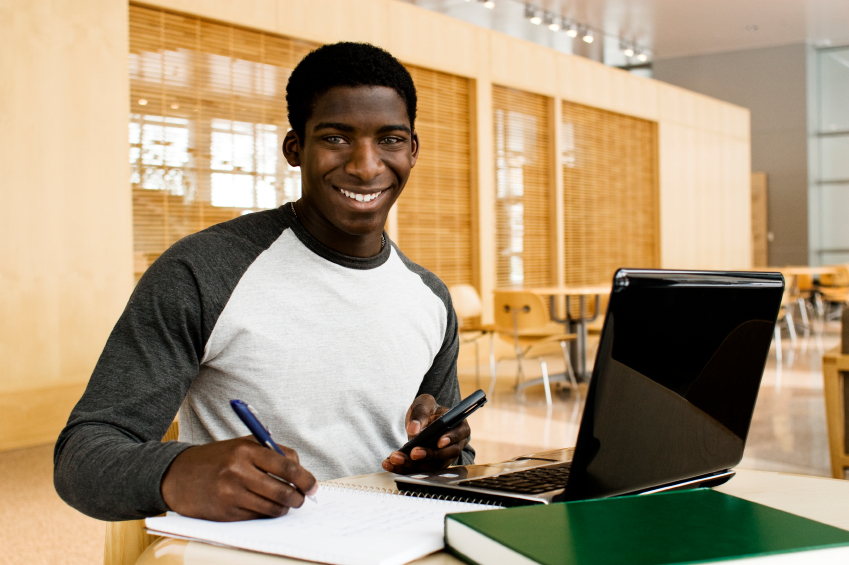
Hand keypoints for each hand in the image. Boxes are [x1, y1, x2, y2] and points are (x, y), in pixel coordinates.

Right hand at [161, 436, 316, 520]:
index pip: (287, 465)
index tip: (313, 485)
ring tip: (285, 502)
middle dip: (299, 497)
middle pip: (283, 490)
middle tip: (303, 498)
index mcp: (246, 450)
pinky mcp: (225, 513)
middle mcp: (238, 471)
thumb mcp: (242, 445)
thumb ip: (272, 453)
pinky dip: (265, 513)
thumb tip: (301, 470)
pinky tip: (264, 506)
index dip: (305, 478)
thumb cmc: (216, 459)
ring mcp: (231, 494)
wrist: (177, 475)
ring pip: (272, 507)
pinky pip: (257, 517)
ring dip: (284, 507)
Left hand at [382, 394, 469, 473]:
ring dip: (412, 465)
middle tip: (413, 453)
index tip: (439, 442)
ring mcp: (443, 458)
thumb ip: (420, 413)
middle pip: (446, 454)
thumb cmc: (428, 410)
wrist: (422, 420)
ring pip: (432, 466)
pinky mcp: (431, 465)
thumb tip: (414, 429)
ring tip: (395, 459)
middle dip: (428, 455)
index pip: (459, 434)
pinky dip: (404, 468)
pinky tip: (389, 464)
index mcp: (459, 426)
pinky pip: (419, 470)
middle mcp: (455, 444)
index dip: (450, 439)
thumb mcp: (424, 403)